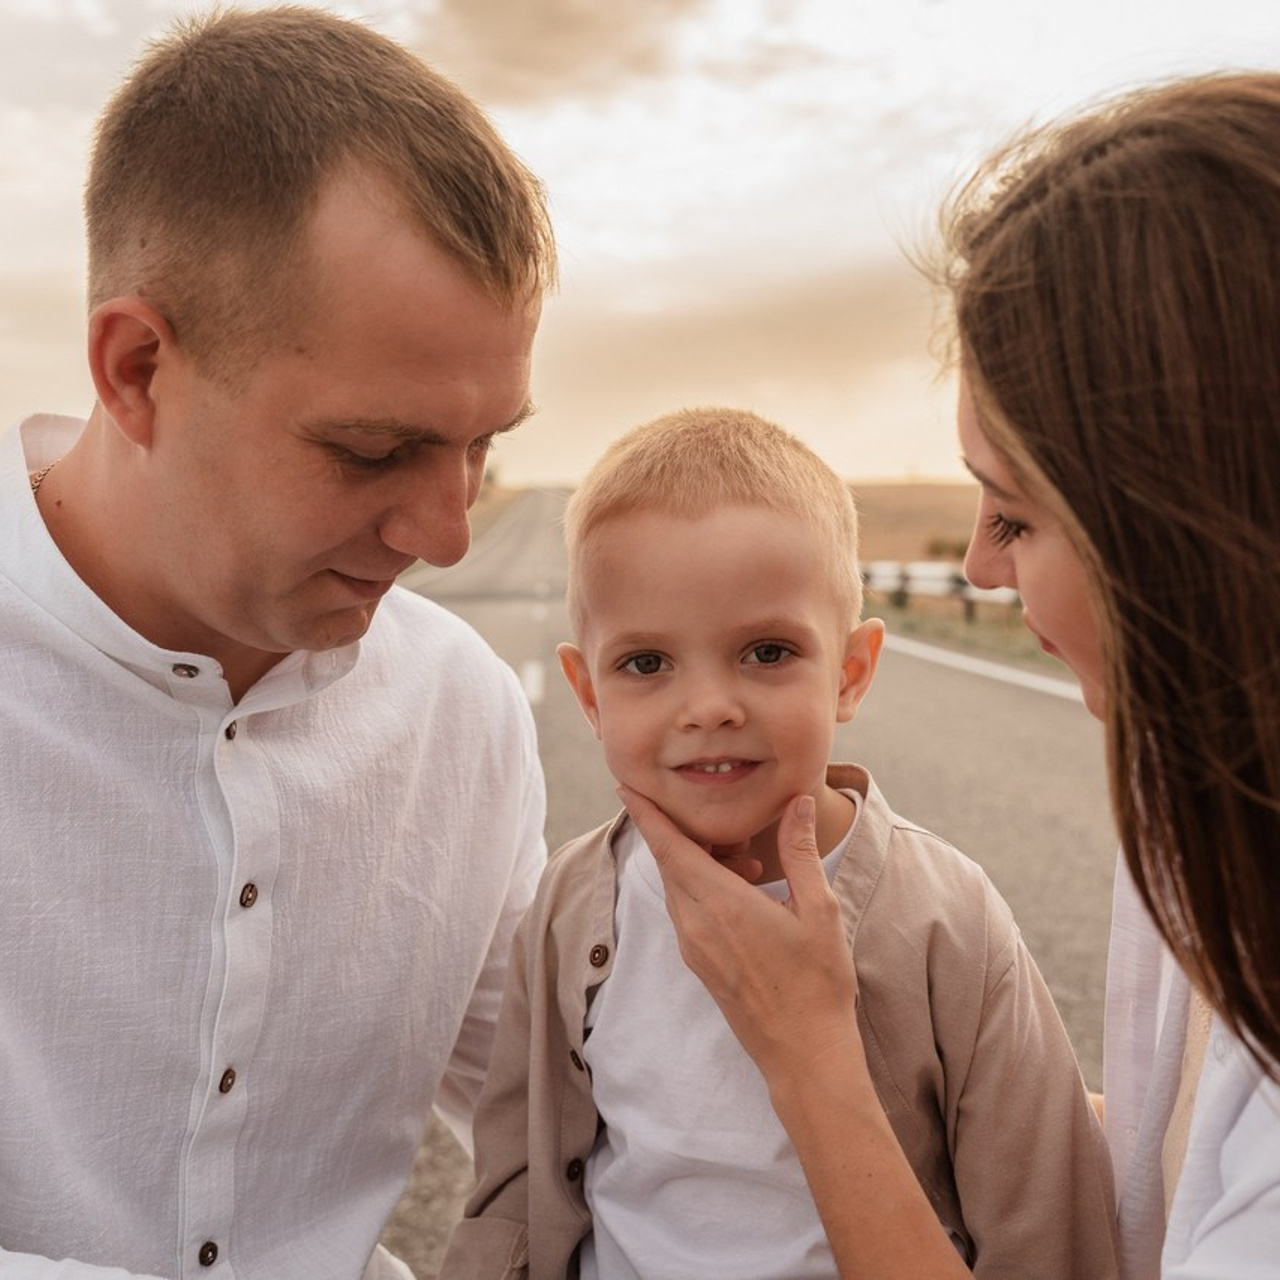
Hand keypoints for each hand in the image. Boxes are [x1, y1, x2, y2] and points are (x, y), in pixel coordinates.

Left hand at [618, 786, 861, 1079]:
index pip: (668, 847)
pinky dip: (704, 887)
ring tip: (749, 859)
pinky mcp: (698, 963)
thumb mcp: (819, 910)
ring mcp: (693, 947)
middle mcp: (695, 924)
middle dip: (685, 831)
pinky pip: (687, 910)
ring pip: (678, 886)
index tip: (626, 786)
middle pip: (670, 862)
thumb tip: (796, 802)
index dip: (645, 814)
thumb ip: (801, 851)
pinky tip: (748, 888)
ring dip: (700, 861)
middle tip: (720, 816)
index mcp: (719, 905)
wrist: (805, 1054)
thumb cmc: (817, 983)